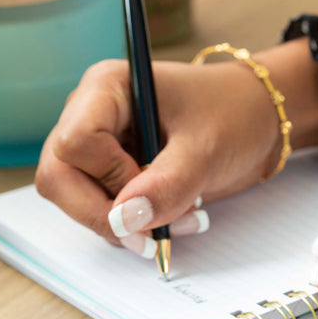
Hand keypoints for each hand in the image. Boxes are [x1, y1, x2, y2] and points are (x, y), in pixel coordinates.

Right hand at [35, 38, 317, 256]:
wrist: (258, 119)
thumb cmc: (234, 114)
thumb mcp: (205, 149)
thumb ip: (167, 185)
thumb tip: (123, 221)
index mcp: (106, 88)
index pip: (75, 143)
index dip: (109, 178)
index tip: (152, 188)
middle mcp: (91, 114)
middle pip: (59, 177)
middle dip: (107, 213)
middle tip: (158, 230)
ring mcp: (99, 146)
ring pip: (77, 200)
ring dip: (127, 223)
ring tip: (185, 215)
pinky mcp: (113, 172)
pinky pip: (103, 209)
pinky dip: (136, 224)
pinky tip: (176, 216)